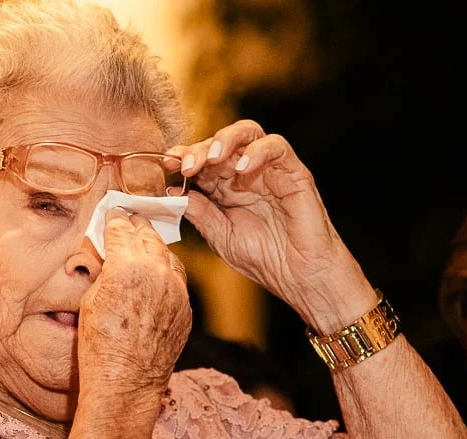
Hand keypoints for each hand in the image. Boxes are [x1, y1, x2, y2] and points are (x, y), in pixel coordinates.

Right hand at [78, 211, 191, 394]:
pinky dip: (167, 272)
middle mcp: (158, 274)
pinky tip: (157, 274)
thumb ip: (105, 271)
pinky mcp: (186, 309)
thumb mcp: (90, 300)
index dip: (116, 219)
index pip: (122, 230)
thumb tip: (109, 256)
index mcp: (128, 267)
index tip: (114, 213)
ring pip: (168, 256)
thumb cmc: (99, 346)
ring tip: (145, 244)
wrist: (126, 383)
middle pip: (148, 237)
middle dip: (138, 227)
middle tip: (131, 220)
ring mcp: (177, 292)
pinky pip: (178, 280)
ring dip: (155, 248)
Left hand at [172, 120, 374, 331]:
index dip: (183, 157)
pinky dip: (257, 152)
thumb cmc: (265, 260)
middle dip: (200, 149)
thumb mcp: (222, 238)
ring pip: (248, 133)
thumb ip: (200, 213)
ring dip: (226, 140)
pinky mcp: (294, 173)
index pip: (202, 161)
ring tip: (212, 158)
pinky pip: (277, 147)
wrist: (300, 277)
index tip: (166, 165)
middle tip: (185, 164)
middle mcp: (247, 174)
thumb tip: (172, 192)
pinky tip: (241, 169)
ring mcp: (271, 171)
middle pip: (221, 143)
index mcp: (226, 189)